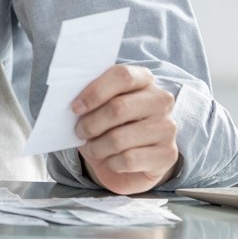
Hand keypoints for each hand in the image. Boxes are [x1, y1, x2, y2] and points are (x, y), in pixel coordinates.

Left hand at [72, 64, 178, 194]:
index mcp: (144, 79)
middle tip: (80, 132)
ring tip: (92, 148)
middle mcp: (161, 100)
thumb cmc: (111, 127)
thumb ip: (89, 98)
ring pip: (119, 138)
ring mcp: (167, 127)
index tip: (75, 108)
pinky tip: (112, 161)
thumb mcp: (100, 107)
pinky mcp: (168, 154)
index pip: (122, 76)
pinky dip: (111, 163)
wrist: (133, 161)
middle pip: (118, 108)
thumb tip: (69, 103)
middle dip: (91, 124)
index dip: (95, 92)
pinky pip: (128, 159)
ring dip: (97, 147)